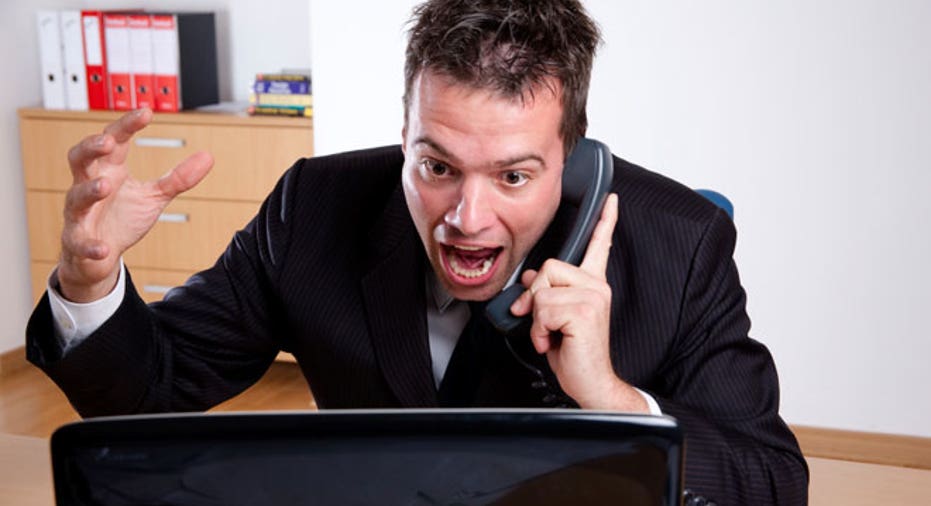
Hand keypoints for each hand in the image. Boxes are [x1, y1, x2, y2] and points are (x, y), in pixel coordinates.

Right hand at [58, 108, 213, 301]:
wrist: (97, 256)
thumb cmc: (122, 219)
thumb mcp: (154, 196)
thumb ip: (178, 178)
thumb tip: (207, 157)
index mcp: (110, 170)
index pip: (114, 140)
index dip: (127, 125)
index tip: (146, 112)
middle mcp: (89, 185)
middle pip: (80, 158)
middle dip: (91, 147)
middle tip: (109, 141)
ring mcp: (80, 213)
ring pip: (76, 196)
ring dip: (90, 190)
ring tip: (106, 186)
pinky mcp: (78, 240)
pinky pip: (80, 241)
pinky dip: (90, 245)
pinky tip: (104, 248)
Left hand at [509, 194, 646, 411]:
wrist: (590, 383)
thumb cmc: (574, 353)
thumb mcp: (554, 318)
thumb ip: (546, 293)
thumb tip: (531, 278)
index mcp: (593, 284)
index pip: (599, 246)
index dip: (605, 221)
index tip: (611, 200)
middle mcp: (597, 286)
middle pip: (548, 268)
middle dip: (535, 297)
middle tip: (544, 324)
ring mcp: (594, 296)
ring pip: (542, 291)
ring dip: (537, 320)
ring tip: (554, 336)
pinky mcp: (585, 311)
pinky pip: (543, 309)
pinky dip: (540, 331)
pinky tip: (555, 342)